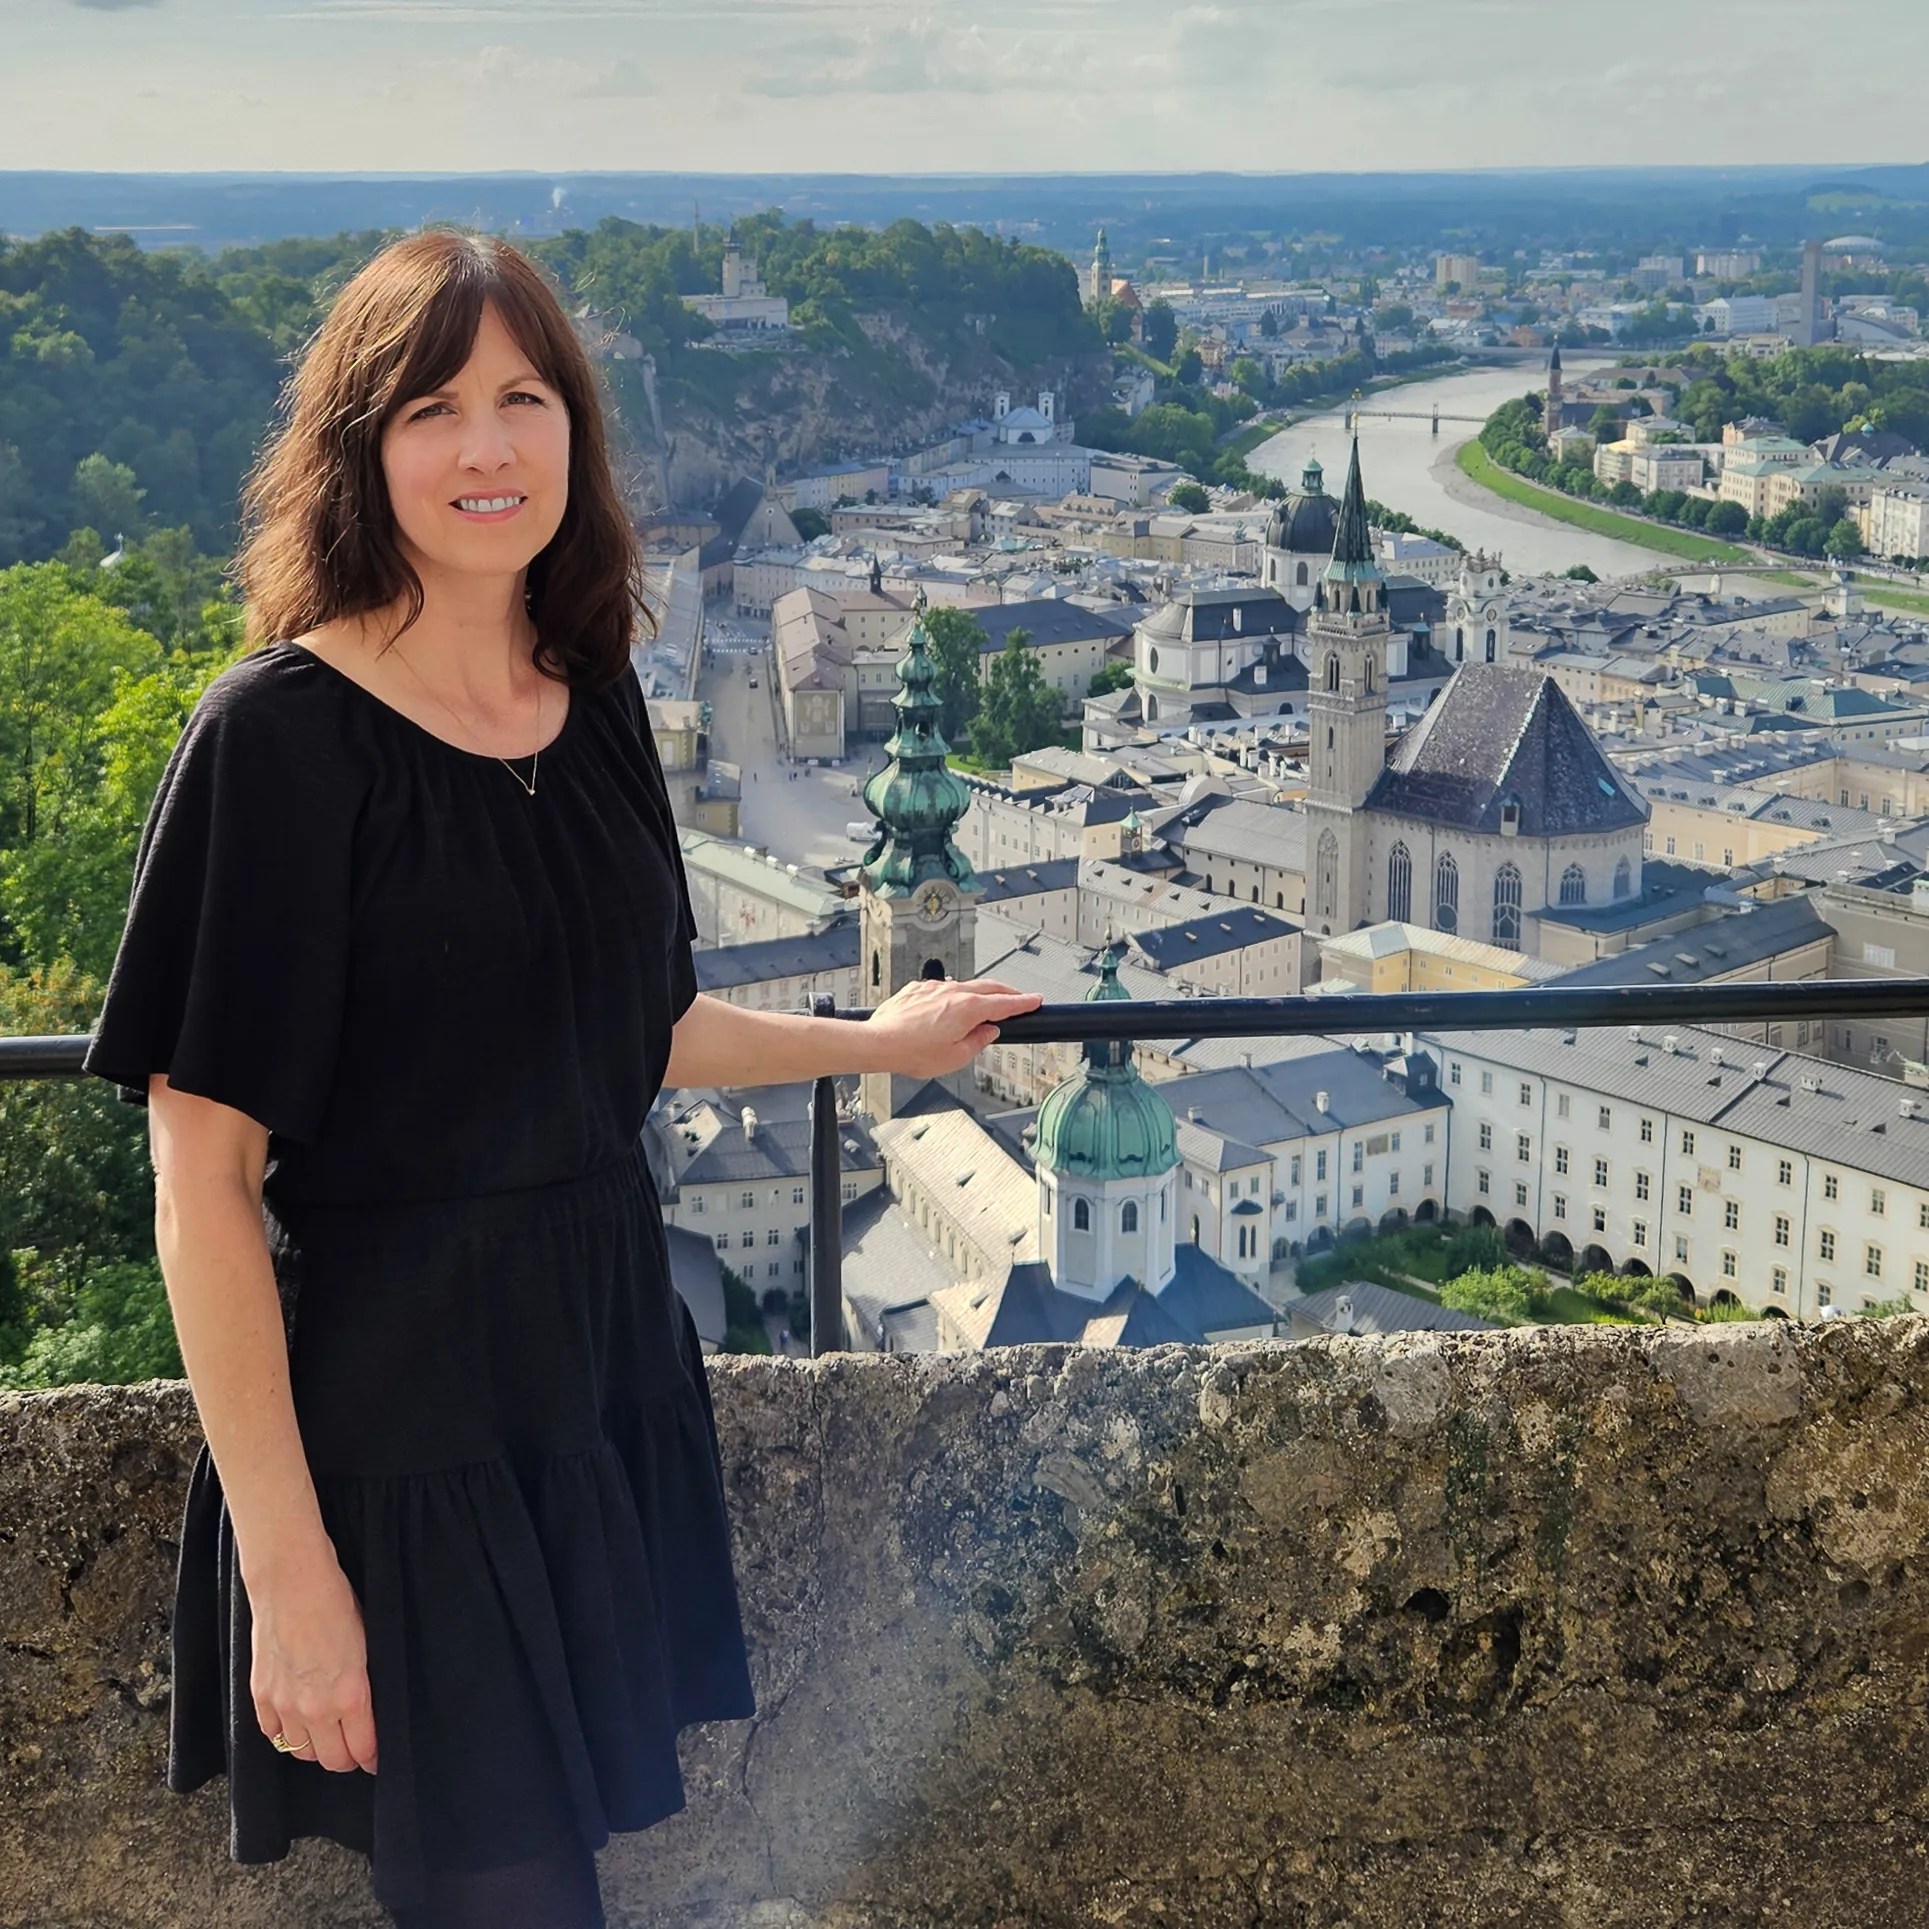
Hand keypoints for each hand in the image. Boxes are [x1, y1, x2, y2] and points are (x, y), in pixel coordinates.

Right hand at [249, 1546, 378, 1774]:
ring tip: (327, 1736)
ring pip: (301, 1752)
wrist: (292, 1581)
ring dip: (317, 1748)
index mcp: (350, 1695)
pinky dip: (286, 1734)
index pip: (363, 1749)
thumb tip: (369, 1710)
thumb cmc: (336, 1603)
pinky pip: (273, 1735)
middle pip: (332, 1760)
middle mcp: (316, 1708)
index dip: (372, 1757)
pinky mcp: (260, 1696)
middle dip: (348, 1758)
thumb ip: (365, 1685)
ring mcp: (284, 1705)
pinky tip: (297, 1723)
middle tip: (354, 1749)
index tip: (377, 1758)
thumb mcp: (368, 1644)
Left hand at [866, 977, 1040, 1078]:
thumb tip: (988, 1032)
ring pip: (964, 985)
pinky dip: (953, 996)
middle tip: (1018, 997)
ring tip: (983, 1006)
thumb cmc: (912, 1051)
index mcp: (967, 1009)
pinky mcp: (917, 989)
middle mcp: (952, 992)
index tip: (1035, 999)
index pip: (1004, 1003)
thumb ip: (978, 1042)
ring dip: (978, 993)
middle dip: (1007, 992)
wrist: (879, 1043)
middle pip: (988, 987)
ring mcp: (933, 988)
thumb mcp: (956, 1058)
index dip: (1023, 1002)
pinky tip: (949, 1008)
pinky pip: (942, 989)